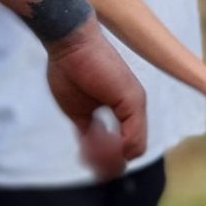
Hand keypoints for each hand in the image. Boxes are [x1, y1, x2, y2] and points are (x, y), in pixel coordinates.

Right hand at [45, 21, 148, 177]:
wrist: (69, 43)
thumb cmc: (70, 70)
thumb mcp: (78, 111)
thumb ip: (89, 131)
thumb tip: (92, 153)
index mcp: (122, 111)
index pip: (124, 148)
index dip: (103, 158)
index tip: (83, 151)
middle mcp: (134, 109)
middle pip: (131, 153)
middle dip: (106, 162)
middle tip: (85, 153)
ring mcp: (135, 104)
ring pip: (132, 150)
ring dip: (105, 156)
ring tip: (88, 144)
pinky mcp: (133, 100)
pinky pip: (131, 139)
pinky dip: (111, 147)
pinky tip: (93, 138)